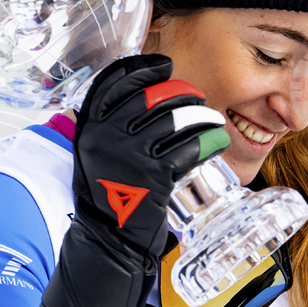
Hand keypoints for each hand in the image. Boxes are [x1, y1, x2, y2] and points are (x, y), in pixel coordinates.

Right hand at [72, 53, 229, 254]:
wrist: (109, 240)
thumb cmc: (110, 193)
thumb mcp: (98, 152)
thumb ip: (114, 123)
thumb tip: (150, 90)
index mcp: (90, 127)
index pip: (114, 82)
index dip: (142, 69)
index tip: (165, 66)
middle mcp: (105, 137)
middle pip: (151, 96)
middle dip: (181, 91)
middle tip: (197, 97)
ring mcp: (129, 157)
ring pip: (175, 119)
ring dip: (201, 115)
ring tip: (211, 119)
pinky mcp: (154, 177)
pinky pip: (189, 148)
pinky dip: (209, 141)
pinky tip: (217, 140)